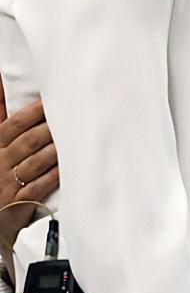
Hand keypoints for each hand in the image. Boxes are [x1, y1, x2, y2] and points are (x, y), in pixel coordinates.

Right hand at [0, 81, 56, 277]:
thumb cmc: (0, 178)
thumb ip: (4, 122)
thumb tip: (2, 86)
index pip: (11, 126)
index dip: (31, 113)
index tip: (52, 101)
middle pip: (27, 142)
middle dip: (50, 128)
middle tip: (75, 115)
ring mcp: (6, 186)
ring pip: (35, 163)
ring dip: (57, 150)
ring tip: (78, 139)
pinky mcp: (16, 205)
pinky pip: (37, 187)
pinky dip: (53, 177)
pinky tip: (69, 168)